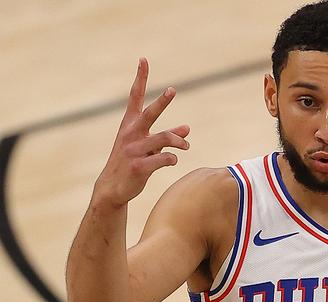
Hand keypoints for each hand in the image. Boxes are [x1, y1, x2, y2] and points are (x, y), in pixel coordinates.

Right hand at [93, 57, 189, 207]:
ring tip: (186, 146)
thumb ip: (167, 136)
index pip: (135, 97)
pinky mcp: (139, 167)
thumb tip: (187, 129)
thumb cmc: (132, 162)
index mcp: (130, 125)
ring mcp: (134, 150)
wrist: (113, 188)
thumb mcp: (147, 146)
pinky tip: (172, 161)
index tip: (143, 60)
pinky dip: (172, 159)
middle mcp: (131, 134)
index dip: (140, 78)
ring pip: (164, 138)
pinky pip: (164, 159)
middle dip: (162, 102)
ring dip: (179, 141)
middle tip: (173, 90)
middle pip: (149, 114)